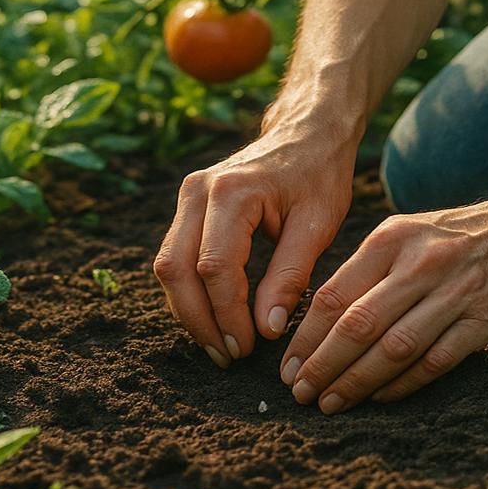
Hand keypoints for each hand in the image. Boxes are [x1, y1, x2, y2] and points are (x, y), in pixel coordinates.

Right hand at [153, 125, 355, 367]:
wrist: (308, 132)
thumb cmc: (319, 175)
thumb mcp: (317, 225)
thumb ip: (290, 277)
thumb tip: (267, 330)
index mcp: (233, 192)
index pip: (215, 268)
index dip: (228, 315)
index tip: (250, 348)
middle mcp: (198, 191)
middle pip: (176, 269)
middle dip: (200, 321)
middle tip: (228, 357)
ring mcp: (187, 196)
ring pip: (168, 266)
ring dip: (190, 311)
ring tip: (221, 346)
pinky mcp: (188, 206)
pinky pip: (176, 256)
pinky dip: (190, 292)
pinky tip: (215, 319)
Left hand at [280, 185, 487, 413]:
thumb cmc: (463, 236)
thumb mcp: (411, 233)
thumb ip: (370, 270)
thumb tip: (320, 321)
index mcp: (392, 239)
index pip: (335, 295)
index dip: (306, 337)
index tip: (287, 367)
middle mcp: (420, 263)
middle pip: (357, 325)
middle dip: (322, 366)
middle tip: (300, 394)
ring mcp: (455, 292)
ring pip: (393, 348)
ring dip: (356, 382)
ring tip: (331, 403)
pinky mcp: (486, 319)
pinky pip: (434, 361)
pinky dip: (403, 384)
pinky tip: (380, 398)